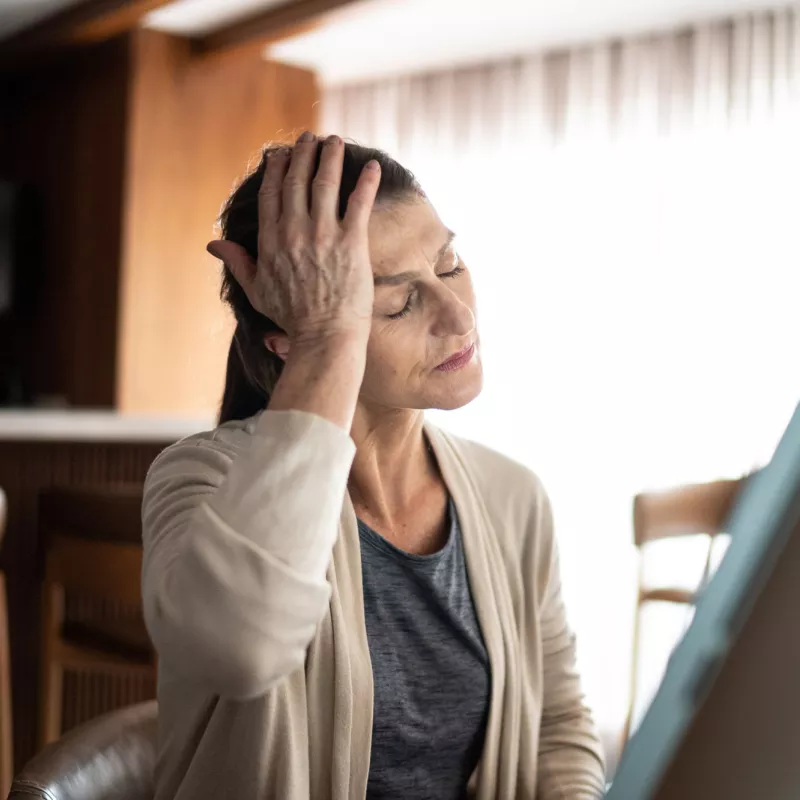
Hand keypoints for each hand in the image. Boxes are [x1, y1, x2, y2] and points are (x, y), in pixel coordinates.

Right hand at [207, 132, 379, 345]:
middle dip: (303, 154)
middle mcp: (295, 232)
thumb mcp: (257, 290)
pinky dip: (367, 182)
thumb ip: (238, 262)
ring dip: (331, 157)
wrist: (325, 336)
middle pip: (297, 181)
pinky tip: (373, 167)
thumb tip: (212, 245)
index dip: (276, 169)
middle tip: (311, 138)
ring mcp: (324, 235)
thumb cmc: (292, 317)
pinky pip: (360, 203)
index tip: (280, 153)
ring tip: (336, 142)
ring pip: (326, 183)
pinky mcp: (351, 243)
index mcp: (271, 241)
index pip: (271, 193)